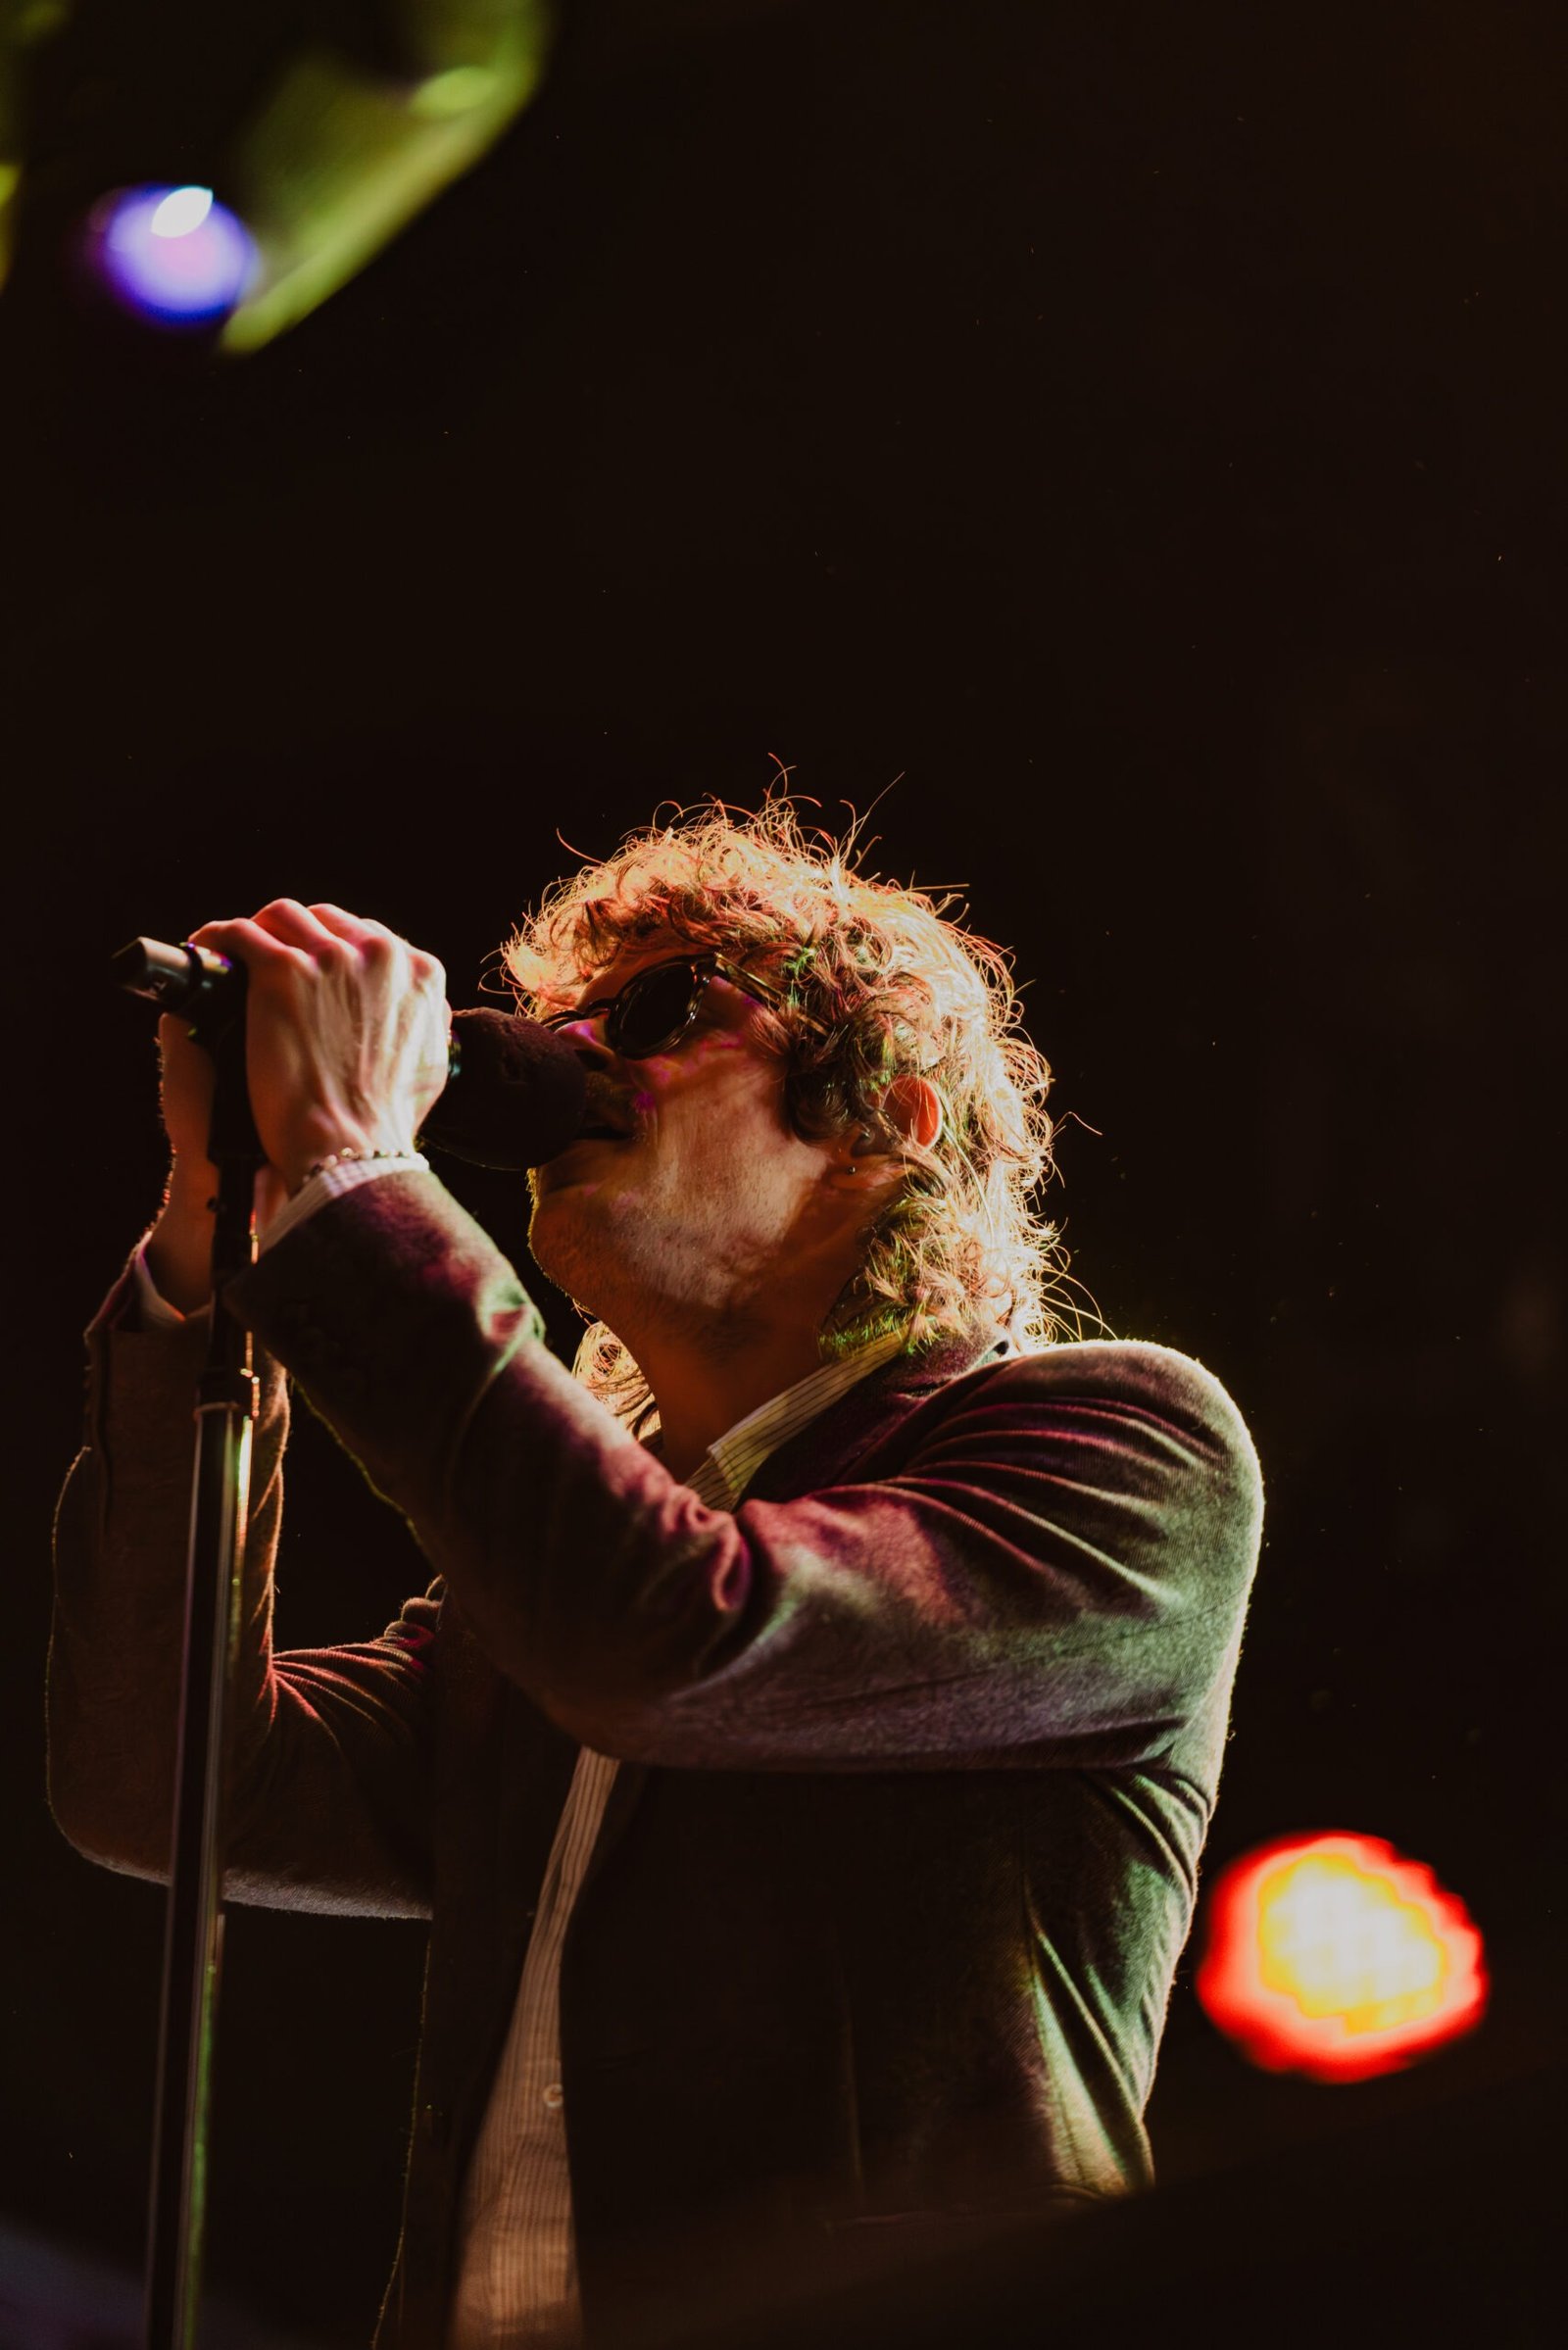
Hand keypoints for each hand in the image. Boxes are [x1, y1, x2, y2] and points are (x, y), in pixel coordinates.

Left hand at [179, 900, 450, 1194]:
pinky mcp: (283, 971)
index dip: (335, 950)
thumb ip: (422, 1026)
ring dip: (258, 932)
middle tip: (271, 964)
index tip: (312, 967)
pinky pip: (239, 933)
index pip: (369, 937)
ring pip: (282, 917)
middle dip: (297, 937)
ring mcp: (329, 959)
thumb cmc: (386, 1122)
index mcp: (419, 972)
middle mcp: (379, 954)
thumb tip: (420, 1015)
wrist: (350, 1148)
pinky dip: (217, 939)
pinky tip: (206, 952)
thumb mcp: (429, 1064)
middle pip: (327, 920)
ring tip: (233, 954)